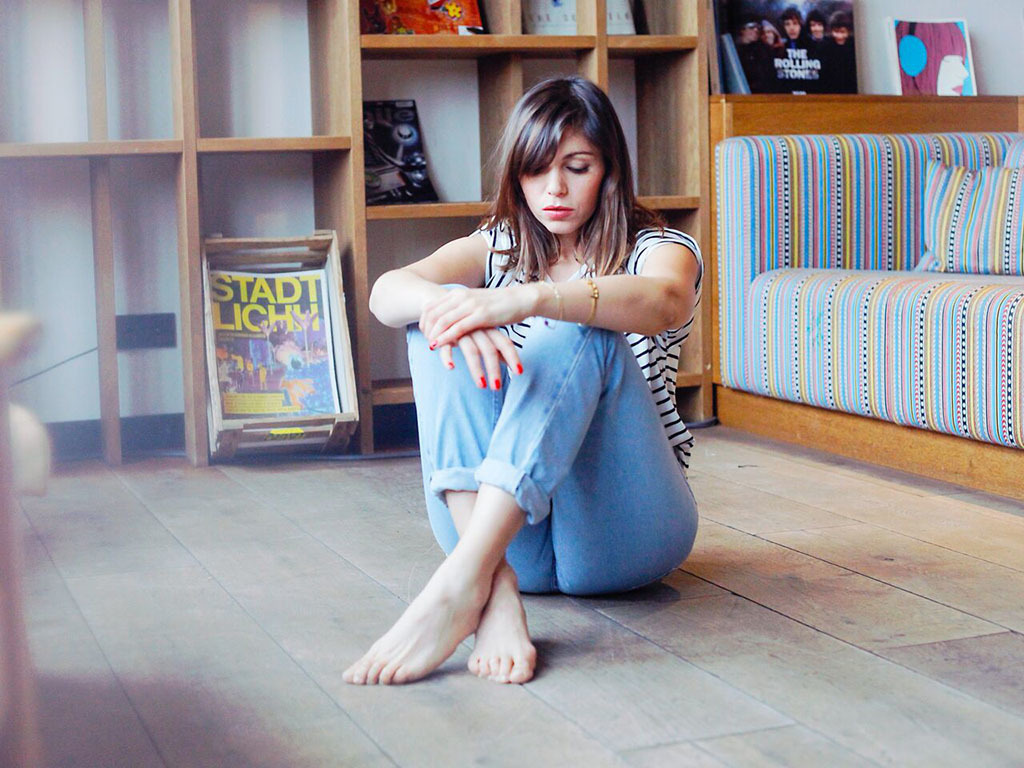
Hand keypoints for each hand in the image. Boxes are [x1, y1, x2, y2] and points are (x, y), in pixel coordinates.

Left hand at [420, 285, 534, 348]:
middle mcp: (461, 297)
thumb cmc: (499, 304)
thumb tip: (449, 319)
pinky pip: (458, 328)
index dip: (423, 320)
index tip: (422, 332)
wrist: (521, 299)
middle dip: (425, 329)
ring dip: (433, 335)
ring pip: (443, 321)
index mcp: (458, 293)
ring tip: (429, 346)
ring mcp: (471, 305)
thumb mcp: (475, 303)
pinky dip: (446, 338)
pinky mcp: (481, 316)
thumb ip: (461, 309)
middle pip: (433, 313)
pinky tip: (440, 345)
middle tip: (424, 341)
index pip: (431, 306)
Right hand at [437, 328, 521, 389]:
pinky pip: (446, 346)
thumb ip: (495, 346)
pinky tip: (451, 367)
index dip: (512, 357)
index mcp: (488, 329)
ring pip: (471, 351)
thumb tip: (508, 361)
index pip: (504, 343)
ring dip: (477, 369)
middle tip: (497, 387)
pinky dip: (448, 357)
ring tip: (482, 386)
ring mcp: (461, 331)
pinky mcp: (444, 334)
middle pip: (489, 350)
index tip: (519, 372)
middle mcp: (477, 329)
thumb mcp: (483, 332)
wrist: (441, 304)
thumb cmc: (466, 324)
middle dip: (494, 369)